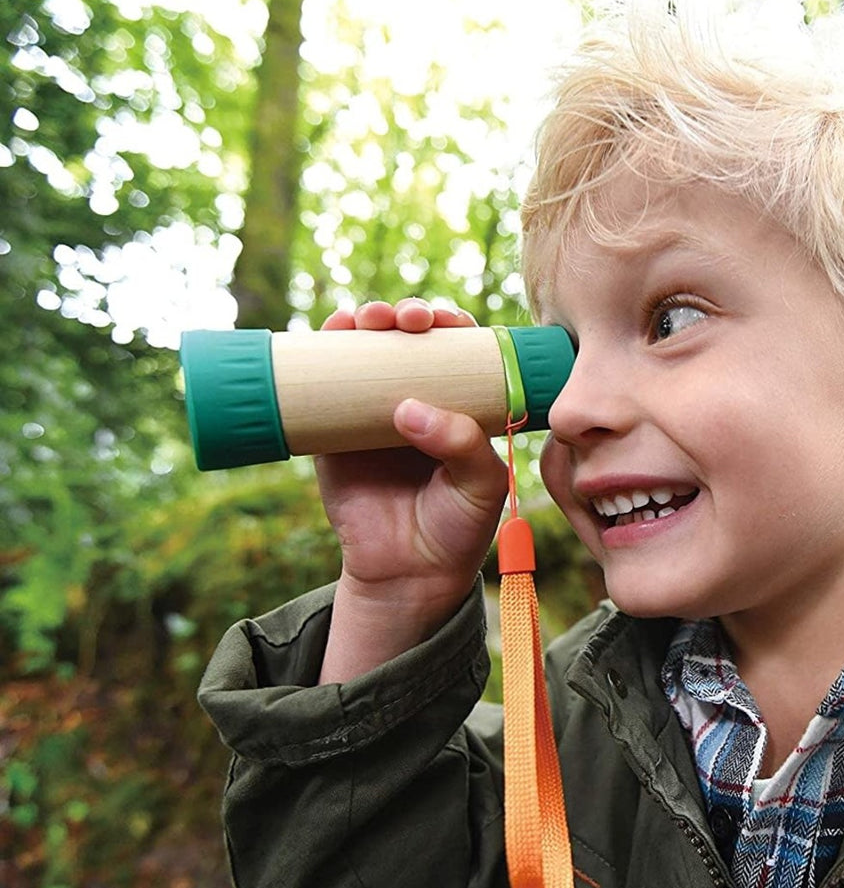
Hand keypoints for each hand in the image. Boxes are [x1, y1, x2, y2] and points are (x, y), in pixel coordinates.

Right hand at [315, 299, 509, 682]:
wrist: (408, 573)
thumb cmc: (456, 526)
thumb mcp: (481, 485)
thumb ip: (462, 445)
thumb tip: (407, 409)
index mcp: (460, 403)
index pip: (458, 350)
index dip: (451, 324)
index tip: (446, 321)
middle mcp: (416, 398)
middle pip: (408, 340)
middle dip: (406, 314)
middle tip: (407, 319)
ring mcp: (371, 412)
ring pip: (364, 352)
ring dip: (363, 322)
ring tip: (368, 320)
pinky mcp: (332, 432)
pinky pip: (320, 386)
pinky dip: (319, 353)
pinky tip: (325, 333)